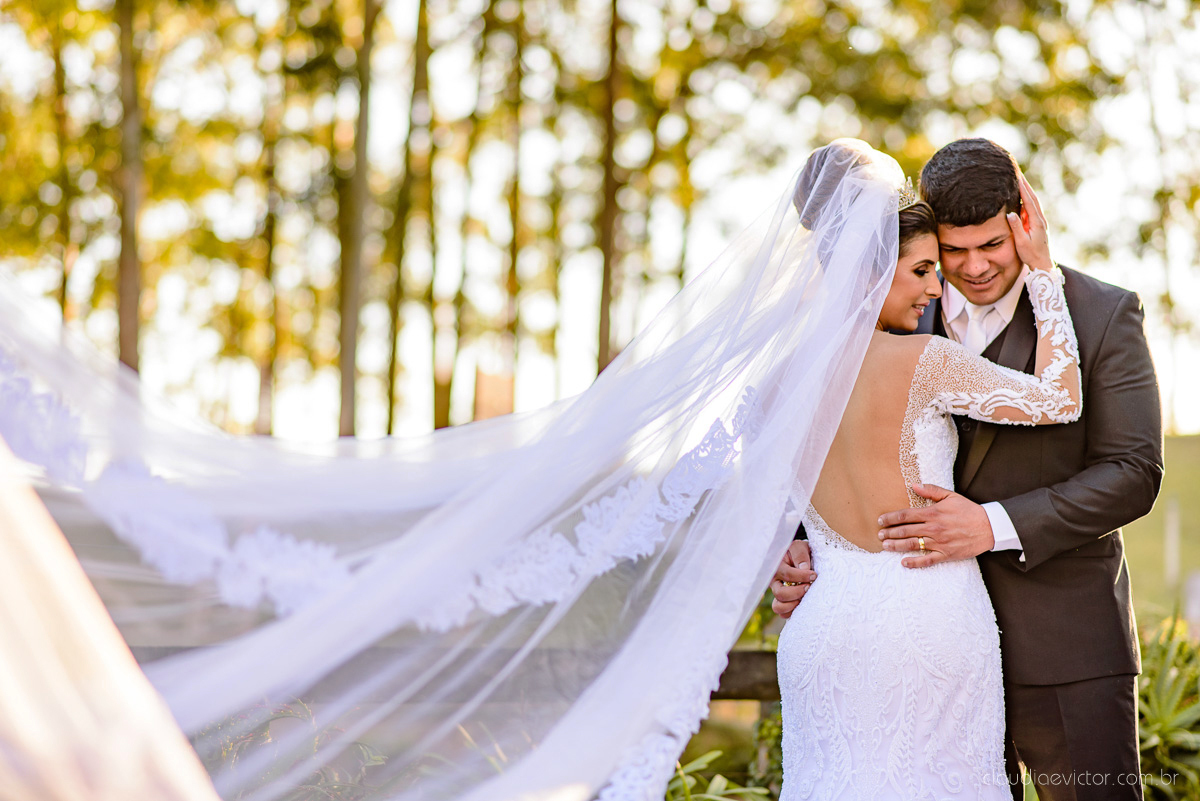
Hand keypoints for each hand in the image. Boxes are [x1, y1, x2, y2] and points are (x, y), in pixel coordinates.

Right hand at [769, 540, 816, 617]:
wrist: (799, 556)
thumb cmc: (799, 552)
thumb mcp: (800, 547)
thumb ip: (800, 555)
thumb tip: (804, 568)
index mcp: (777, 567)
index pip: (787, 575)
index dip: (802, 577)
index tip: (814, 575)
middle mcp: (774, 582)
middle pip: (780, 594)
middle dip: (797, 592)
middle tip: (809, 587)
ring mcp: (778, 593)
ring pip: (778, 607)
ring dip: (793, 605)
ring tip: (805, 598)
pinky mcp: (783, 602)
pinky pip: (783, 614)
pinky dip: (792, 612)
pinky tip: (802, 604)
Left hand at [877, 484, 994, 567]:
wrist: (989, 527)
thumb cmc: (969, 510)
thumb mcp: (950, 496)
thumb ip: (931, 490)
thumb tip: (913, 485)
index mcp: (933, 513)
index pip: (905, 515)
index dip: (890, 518)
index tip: (880, 520)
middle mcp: (933, 528)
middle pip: (905, 531)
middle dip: (889, 533)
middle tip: (879, 535)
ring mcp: (939, 542)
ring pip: (912, 545)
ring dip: (896, 546)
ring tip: (885, 546)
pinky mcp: (946, 554)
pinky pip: (927, 560)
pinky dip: (914, 563)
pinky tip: (903, 563)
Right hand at [1006, 170, 1052, 272]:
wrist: (1042, 264)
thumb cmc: (1031, 255)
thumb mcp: (1021, 242)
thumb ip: (1016, 227)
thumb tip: (1010, 213)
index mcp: (1037, 222)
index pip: (1029, 201)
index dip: (1024, 189)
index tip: (1018, 177)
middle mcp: (1040, 220)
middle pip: (1033, 199)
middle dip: (1026, 186)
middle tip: (1019, 174)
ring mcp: (1039, 222)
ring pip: (1033, 203)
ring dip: (1027, 192)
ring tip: (1020, 182)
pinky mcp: (1037, 225)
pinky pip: (1032, 209)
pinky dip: (1027, 200)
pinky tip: (1022, 198)